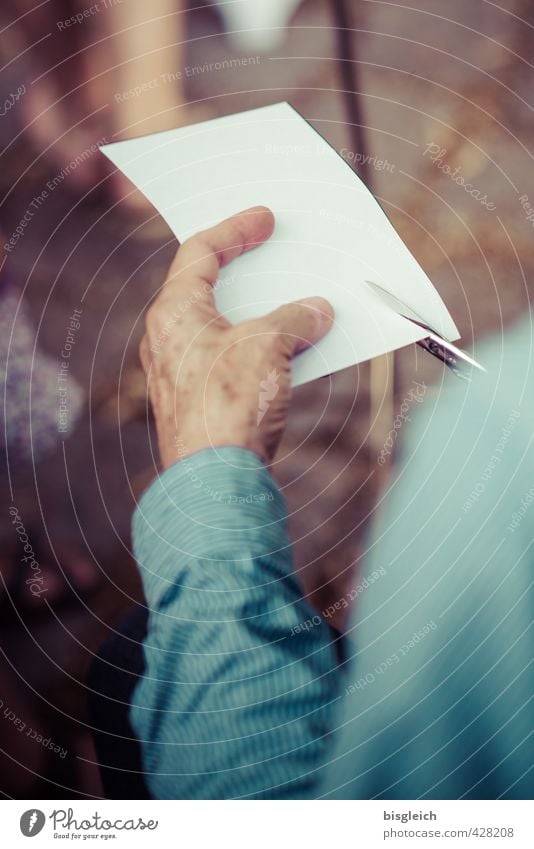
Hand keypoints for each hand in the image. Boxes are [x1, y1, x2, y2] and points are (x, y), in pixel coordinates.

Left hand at [139, 206, 333, 468]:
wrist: (216, 483)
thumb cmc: (229, 407)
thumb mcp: (267, 347)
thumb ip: (293, 319)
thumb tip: (317, 310)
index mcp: (173, 312)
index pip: (199, 252)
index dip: (235, 229)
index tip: (264, 217)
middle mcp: (170, 339)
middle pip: (209, 289)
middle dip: (248, 272)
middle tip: (276, 254)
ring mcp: (183, 373)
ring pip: (224, 327)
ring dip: (261, 314)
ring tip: (296, 303)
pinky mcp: (201, 402)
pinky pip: (232, 359)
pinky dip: (261, 348)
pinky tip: (292, 350)